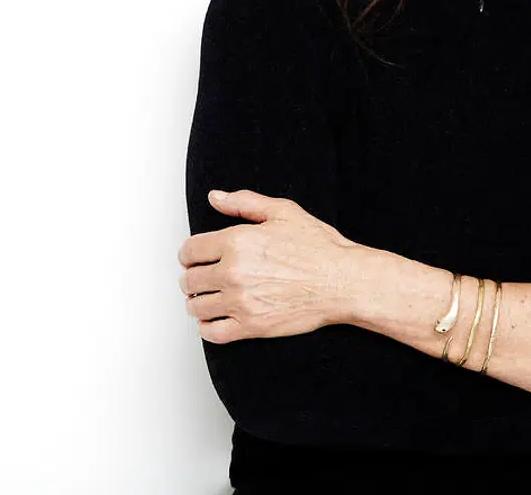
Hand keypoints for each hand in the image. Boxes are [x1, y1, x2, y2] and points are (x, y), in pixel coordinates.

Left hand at [177, 188, 358, 342]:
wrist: (342, 282)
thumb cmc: (318, 248)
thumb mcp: (282, 211)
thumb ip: (243, 202)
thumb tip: (215, 198)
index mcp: (237, 241)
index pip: (190, 251)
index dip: (188, 255)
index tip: (192, 259)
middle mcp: (234, 272)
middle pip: (189, 280)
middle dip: (192, 278)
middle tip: (199, 278)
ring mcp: (241, 301)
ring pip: (197, 307)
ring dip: (197, 302)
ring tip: (206, 298)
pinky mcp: (252, 326)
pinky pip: (212, 332)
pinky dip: (207, 327)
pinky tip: (213, 320)